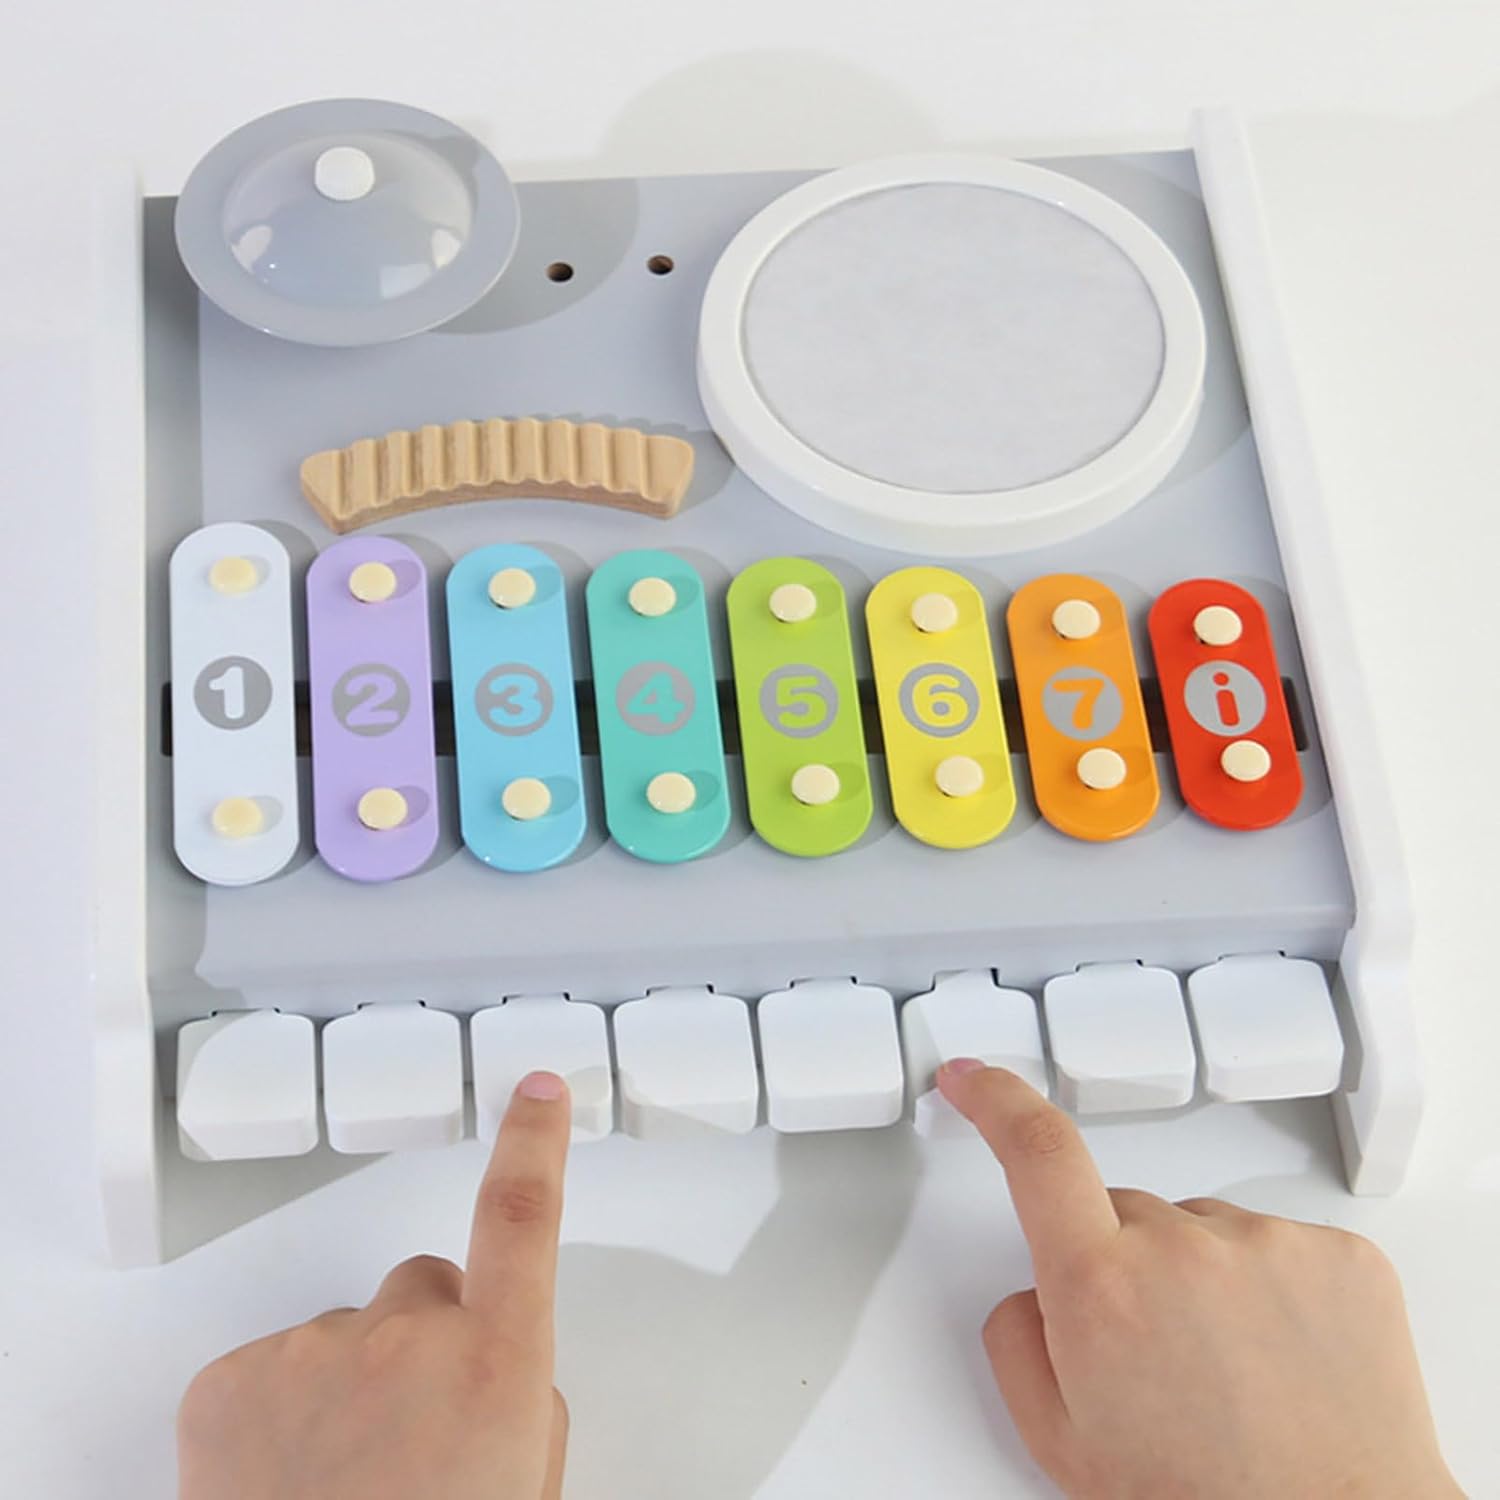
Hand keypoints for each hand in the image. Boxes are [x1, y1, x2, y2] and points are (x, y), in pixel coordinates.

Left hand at [178, 1071, 571, 1499]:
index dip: (533, 1144)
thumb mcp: (526, 1480)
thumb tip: (488, 1364)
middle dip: (426, 1340)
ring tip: (345, 1477)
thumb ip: (521, 1396)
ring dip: (349, 1386)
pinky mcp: (228, 1382)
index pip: (521, 1218)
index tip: (536, 1091)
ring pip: (346, 1335)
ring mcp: (309, 1354)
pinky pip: (272, 1366)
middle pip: (424, 1287)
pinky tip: (288, 1478)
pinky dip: (280, 1410)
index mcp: (495, 1364)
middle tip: (416, 1436)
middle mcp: (405, 1340)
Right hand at [938, 1061, 1460, 1499]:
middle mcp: (1183, 1248)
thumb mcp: (1059, 1441)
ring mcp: (1270, 1245)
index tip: (975, 1077)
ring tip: (1229, 1375)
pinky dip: (1273, 1290)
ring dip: (1200, 1279)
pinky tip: (1282, 1362)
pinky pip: (1279, 1243)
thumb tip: (1032, 1291)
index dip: (997, 1099)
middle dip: (1120, 1263)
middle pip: (1123, 1210)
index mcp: (1100, 1287)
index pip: (1036, 1151)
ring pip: (1202, 1229)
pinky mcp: (1341, 1255)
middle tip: (1152, 1357)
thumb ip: (1016, 1341)